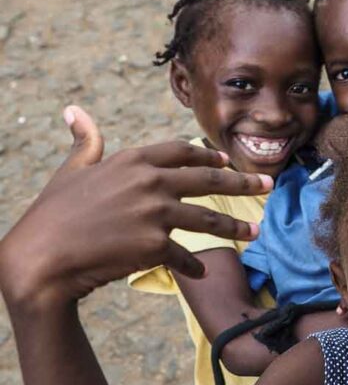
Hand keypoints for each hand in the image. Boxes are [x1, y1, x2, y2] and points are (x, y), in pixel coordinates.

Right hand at [0, 107, 271, 307]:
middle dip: (243, 183)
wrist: (42, 256)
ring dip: (235, 228)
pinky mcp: (154, 246)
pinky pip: (184, 256)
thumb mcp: (71, 170)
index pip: (181, 151)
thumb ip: (85, 142)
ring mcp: (154, 214)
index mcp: (133, 160)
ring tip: (255, 233)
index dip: (207, 157)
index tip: (228, 162)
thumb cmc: (53, 214)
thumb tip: (75, 111)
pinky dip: (193, 267)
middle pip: (208, 180)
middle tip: (268, 186)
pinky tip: (201, 273)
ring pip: (207, 219)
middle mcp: (149, 182)